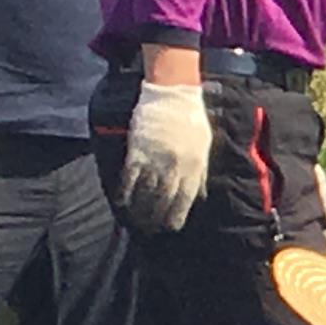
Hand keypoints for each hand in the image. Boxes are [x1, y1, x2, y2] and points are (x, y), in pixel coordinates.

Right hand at [117, 77, 211, 230]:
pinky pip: (129, 177)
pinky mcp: (138, 151)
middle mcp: (175, 167)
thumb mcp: (204, 147)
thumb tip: (201, 195)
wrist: (172, 95)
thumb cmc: (191, 120)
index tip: (171, 227)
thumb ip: (202, 172)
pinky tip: (121, 202)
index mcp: (194, 166)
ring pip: (146, 191)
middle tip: (150, 229)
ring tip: (135, 220)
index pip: (185, 198)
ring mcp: (155, 160)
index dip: (177, 215)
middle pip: (164, 199)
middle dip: (157, 216)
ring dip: (140, 209)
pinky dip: (124, 191)